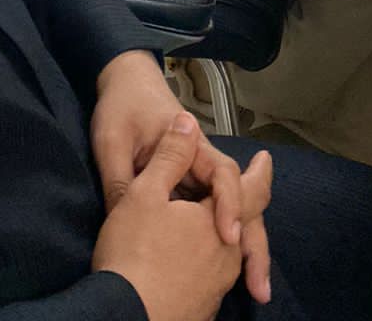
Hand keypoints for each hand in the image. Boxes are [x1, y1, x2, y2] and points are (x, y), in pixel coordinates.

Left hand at [92, 54, 272, 306]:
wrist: (126, 81)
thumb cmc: (121, 106)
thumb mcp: (112, 141)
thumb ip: (122, 179)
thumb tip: (127, 223)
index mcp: (189, 143)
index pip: (222, 174)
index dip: (228, 205)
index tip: (226, 237)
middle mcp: (202, 160)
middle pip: (240, 200)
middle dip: (251, 240)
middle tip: (259, 287)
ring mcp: (199, 175)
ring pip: (231, 212)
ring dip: (244, 247)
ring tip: (254, 289)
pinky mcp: (191, 187)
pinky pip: (212, 215)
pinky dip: (223, 243)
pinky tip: (226, 274)